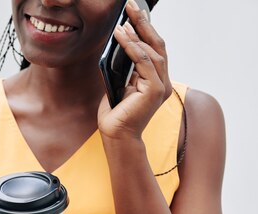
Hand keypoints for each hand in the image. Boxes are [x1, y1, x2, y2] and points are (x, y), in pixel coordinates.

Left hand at [98, 1, 172, 141]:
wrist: (116, 135)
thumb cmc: (115, 114)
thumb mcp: (119, 85)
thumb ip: (125, 69)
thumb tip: (121, 44)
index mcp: (157, 81)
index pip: (154, 49)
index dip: (146, 29)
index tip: (135, 13)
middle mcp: (163, 82)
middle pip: (158, 45)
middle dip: (144, 24)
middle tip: (132, 6)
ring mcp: (161, 86)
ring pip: (152, 52)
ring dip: (137, 34)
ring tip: (124, 21)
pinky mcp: (155, 90)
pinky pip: (144, 62)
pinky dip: (133, 48)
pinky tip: (122, 37)